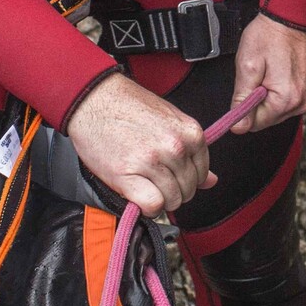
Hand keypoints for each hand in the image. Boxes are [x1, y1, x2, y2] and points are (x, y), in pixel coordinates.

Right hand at [68, 73, 211, 213]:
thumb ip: (192, 151)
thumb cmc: (129, 106)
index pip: (202, 174)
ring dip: (158, 198)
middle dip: (173, 190)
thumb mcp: (169, 120)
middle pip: (188, 190)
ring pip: (171, 200)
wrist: (94, 99)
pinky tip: (136, 194)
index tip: (170, 174)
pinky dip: (146, 207)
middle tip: (153, 179)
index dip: (185, 178)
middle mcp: (175, 148)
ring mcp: (152, 162)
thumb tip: (212, 181)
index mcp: (190, 133)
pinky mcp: (128, 175)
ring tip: (142, 183)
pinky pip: (152, 206)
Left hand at [230, 16, 305, 132]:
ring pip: (277, 110)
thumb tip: (238, 128)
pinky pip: (288, 100)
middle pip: (268, 118)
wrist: (292, 15)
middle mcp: (302, 102)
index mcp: (286, 100)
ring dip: (268, 95)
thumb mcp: (247, 66)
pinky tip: (277, 71)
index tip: (243, 87)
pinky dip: (279, 90)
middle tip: (256, 74)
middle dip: (257, 101)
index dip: (243, 108)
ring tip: (268, 70)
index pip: (255, 123)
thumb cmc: (269, 35)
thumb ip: (242, 100)